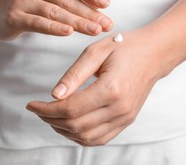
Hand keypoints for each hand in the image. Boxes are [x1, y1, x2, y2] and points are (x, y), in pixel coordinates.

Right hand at [0, 0, 112, 39]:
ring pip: (55, 11)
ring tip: (95, 30)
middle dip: (89, 12)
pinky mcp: (14, 16)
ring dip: (78, 22)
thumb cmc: (34, 4)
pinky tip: (69, 32)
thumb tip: (102, 12)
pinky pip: (38, 23)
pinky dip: (55, 28)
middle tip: (106, 24)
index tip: (106, 4)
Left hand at [26, 29, 169, 145]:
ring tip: (50, 116)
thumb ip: (74, 75)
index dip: (46, 110)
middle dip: (51, 120)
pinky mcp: (126, 121)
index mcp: (112, 89)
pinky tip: (68, 124)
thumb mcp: (96, 52)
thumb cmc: (125, 47)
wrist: (154, 54)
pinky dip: (80, 136)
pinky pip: (99, 138)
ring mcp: (125, 118)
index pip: (71, 109)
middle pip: (76, 126)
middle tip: (38, 109)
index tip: (31, 104)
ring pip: (86, 137)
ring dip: (63, 130)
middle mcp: (120, 109)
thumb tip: (54, 95)